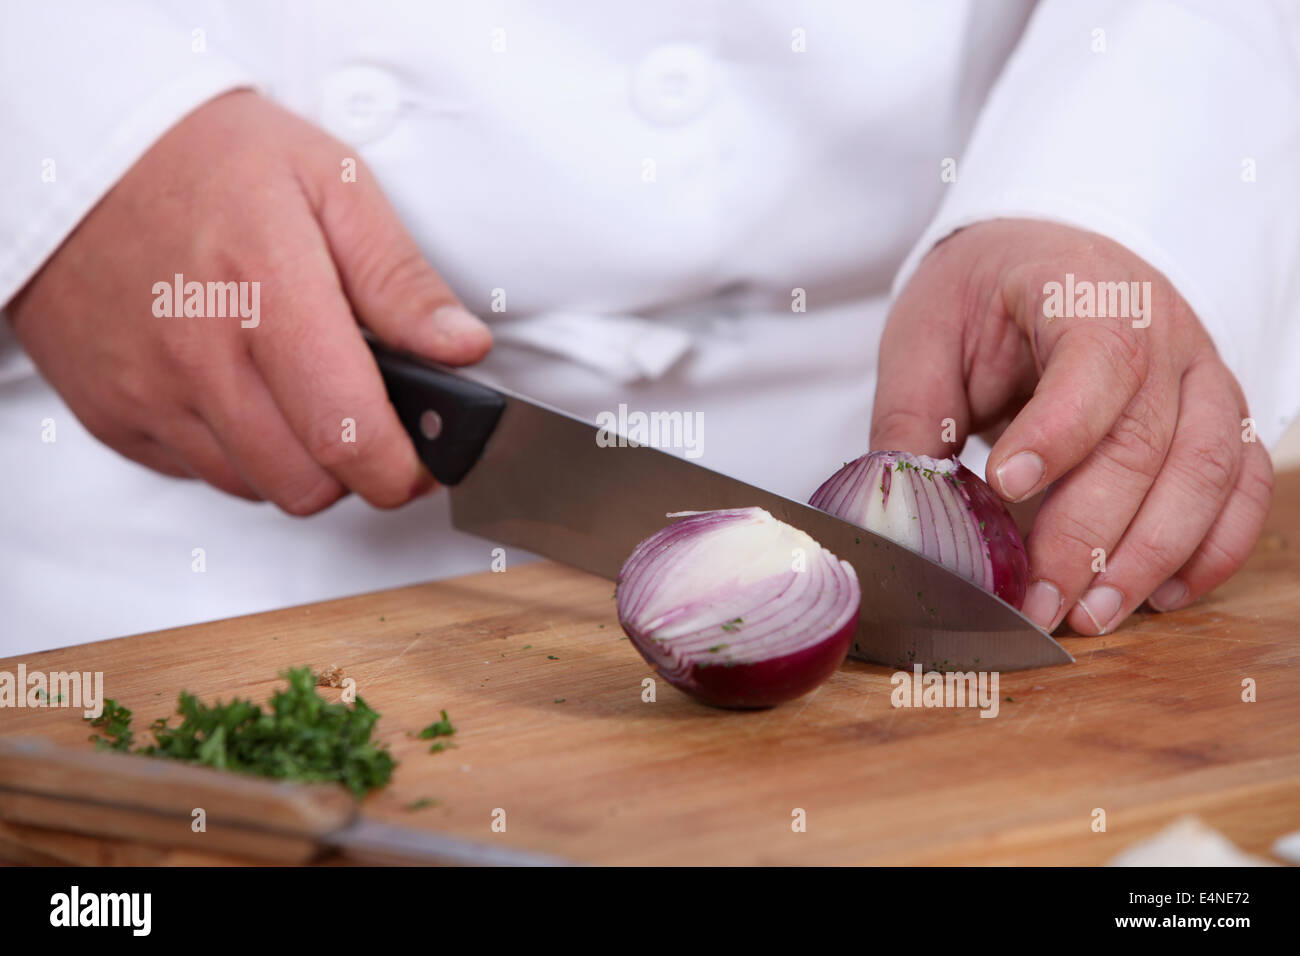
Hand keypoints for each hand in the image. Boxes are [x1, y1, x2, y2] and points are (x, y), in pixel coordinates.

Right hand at [7, 90, 489, 513]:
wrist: (85, 152)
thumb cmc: (217, 161)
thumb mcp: (333, 185)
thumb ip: (401, 279)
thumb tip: (462, 349)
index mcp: (267, 291)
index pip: (346, 432)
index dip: (402, 468)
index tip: (425, 461)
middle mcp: (197, 354)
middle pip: (307, 484)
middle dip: (356, 468)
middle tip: (368, 420)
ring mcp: (147, 391)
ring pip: (256, 488)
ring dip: (297, 461)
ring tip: (303, 393)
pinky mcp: (113, 414)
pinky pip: (198, 472)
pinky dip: (237, 450)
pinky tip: (243, 391)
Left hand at [870, 219, 1273, 634]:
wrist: (1045, 257)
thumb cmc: (982, 298)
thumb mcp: (926, 337)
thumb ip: (912, 418)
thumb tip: (900, 508)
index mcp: (1083, 291)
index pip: (1093, 361)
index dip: (1056, 431)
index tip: (1004, 486)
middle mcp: (1163, 332)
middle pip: (1146, 441)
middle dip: (1089, 534)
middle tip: (1038, 601)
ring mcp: (1202, 376)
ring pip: (1207, 473)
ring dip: (1153, 556)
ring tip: (1092, 614)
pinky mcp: (1221, 417)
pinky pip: (1243, 487)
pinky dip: (1213, 548)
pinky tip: (1162, 595)